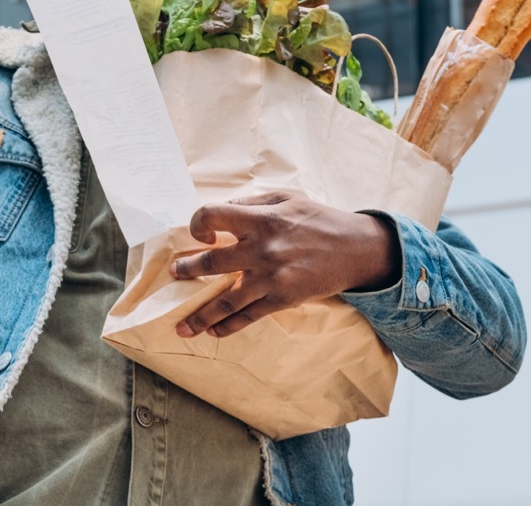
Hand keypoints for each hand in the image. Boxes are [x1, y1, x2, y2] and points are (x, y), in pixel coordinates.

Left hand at [170, 192, 400, 338]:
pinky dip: (228, 326)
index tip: (202, 235)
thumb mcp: (286, 198)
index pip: (211, 215)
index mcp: (260, 218)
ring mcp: (270, 277)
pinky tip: (214, 332)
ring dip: (199, 315)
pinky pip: (248, 316)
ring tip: (182, 326)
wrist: (355, 249)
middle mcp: (261, 248)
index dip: (198, 224)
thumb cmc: (319, 219)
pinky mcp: (282, 299)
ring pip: (225, 300)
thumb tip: (220, 215)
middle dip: (187, 270)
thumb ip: (251, 204)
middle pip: (210, 262)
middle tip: (175, 274)